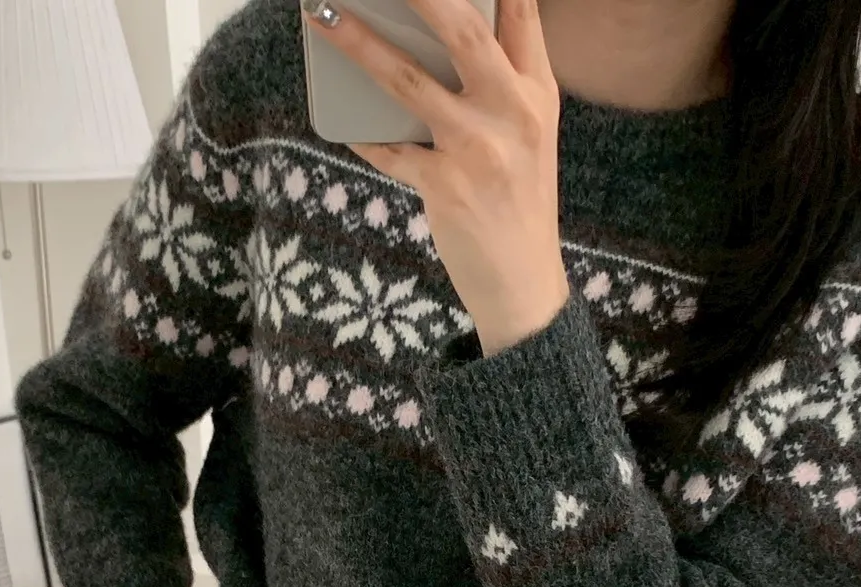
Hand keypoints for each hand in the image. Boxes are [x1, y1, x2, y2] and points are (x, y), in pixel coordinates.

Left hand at [303, 0, 569, 356]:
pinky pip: (389, 150)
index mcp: (537, 92)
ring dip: (359, 44)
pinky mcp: (447, 188)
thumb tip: (441, 30)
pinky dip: (362, 135)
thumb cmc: (518, 202)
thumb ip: (502, 82)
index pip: (522, 11)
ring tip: (323, 14)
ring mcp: (478, 150)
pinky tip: (342, 123)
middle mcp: (513, 114)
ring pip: (409, 82)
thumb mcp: (529, 134)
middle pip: (463, 31)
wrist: (524, 285)